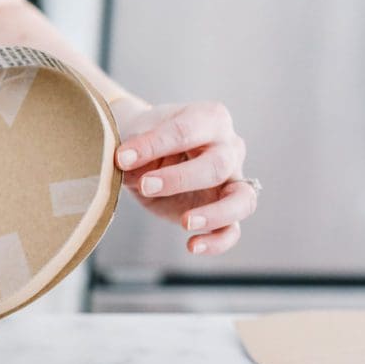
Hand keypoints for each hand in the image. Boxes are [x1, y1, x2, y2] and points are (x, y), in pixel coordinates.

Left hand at [110, 98, 253, 254]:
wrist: (146, 150)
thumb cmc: (144, 137)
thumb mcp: (134, 135)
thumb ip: (134, 149)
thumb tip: (127, 166)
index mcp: (209, 118)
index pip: (186, 131)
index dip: (153, 145)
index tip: (122, 158)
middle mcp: (229, 146)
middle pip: (218, 165)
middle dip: (179, 178)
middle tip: (145, 185)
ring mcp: (233, 179)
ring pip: (242, 199)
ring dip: (215, 213)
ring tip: (187, 222)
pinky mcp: (225, 210)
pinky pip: (233, 230)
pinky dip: (218, 241)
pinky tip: (192, 245)